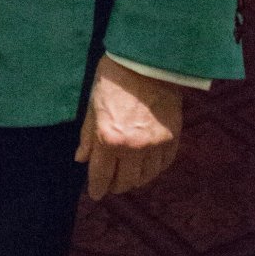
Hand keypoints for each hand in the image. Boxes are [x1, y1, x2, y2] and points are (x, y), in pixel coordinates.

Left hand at [75, 56, 182, 200]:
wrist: (147, 61)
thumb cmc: (114, 80)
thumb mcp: (93, 106)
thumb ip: (87, 136)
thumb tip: (81, 159)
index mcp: (109, 139)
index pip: (102, 175)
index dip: (97, 188)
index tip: (95, 194)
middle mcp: (133, 147)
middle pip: (125, 182)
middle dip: (116, 185)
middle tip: (111, 183)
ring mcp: (156, 144)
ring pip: (146, 177)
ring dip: (135, 179)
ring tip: (129, 175)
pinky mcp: (172, 137)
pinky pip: (163, 164)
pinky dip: (154, 168)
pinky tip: (147, 166)